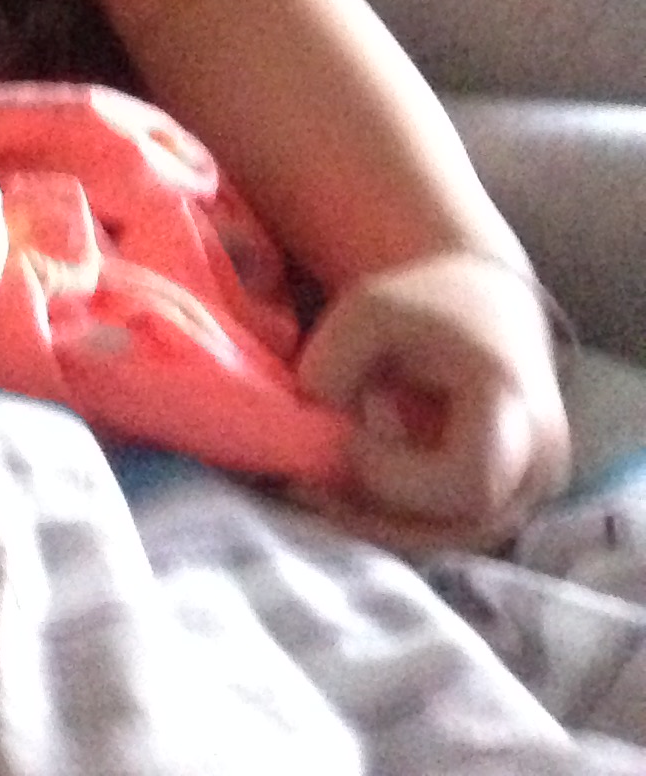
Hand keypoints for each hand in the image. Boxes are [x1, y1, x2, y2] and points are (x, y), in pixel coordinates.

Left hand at [291, 250, 570, 550]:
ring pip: (455, 541)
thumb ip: (332, 360)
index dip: (399, 476)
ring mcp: (532, 489)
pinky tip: (342, 496)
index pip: (470, 479)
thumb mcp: (367, 309)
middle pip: (463, 525)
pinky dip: (396, 522)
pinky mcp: (510, 501)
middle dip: (379, 513)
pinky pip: (452, 531)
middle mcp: (539, 460)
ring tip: (312, 493)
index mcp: (513, 405)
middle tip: (305, 484)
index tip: (346, 439)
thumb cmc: (426, 303)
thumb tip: (312, 422)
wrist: (487, 305)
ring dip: (381, 527)